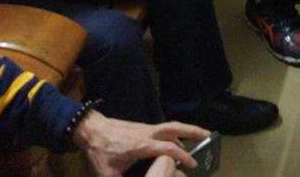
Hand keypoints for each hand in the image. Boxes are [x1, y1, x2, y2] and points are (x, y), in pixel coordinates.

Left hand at [72, 110, 207, 176]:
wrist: (90, 129)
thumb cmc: (100, 151)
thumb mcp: (107, 173)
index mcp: (143, 145)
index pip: (169, 148)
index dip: (182, 156)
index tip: (193, 164)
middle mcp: (148, 133)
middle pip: (175, 128)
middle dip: (192, 130)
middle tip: (209, 134)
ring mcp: (145, 128)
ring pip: (170, 126)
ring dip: (185, 129)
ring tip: (199, 135)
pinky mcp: (141, 127)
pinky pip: (162, 128)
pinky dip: (173, 133)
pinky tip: (175, 141)